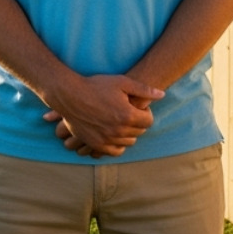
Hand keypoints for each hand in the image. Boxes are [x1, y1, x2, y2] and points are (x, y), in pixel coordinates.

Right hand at [42, 74, 163, 157]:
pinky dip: (118, 144)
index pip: (148, 121)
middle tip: (129, 112)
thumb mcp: (122, 82)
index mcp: (127, 115)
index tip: (138, 106)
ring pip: (128, 142)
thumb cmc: (96, 86)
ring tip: (120, 121)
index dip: (145, 113)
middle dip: (137, 122)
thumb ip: (144, 90)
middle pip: (139, 132)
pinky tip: (114, 133)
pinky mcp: (96, 145)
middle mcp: (118, 131)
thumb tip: (162, 95)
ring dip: (128, 133)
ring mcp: (107, 139)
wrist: (70, 95)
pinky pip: (115, 151)